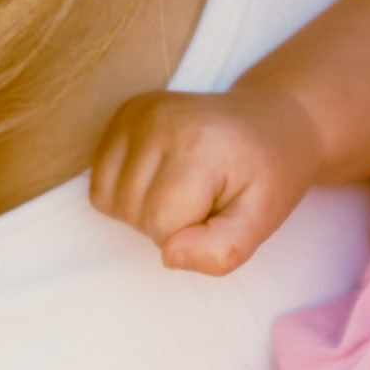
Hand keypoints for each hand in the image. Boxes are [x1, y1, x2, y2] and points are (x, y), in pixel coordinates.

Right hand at [91, 82, 322, 274]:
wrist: (270, 122)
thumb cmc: (267, 175)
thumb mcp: (262, 221)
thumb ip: (223, 250)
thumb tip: (169, 256)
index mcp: (199, 146)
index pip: (163, 226)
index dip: (190, 236)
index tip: (219, 211)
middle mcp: (160, 121)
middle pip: (134, 213)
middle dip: (167, 224)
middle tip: (204, 199)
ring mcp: (137, 114)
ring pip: (110, 200)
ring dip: (143, 211)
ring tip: (183, 187)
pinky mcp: (124, 114)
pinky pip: (100, 182)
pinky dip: (125, 193)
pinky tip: (161, 177)